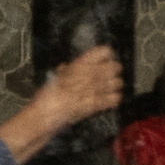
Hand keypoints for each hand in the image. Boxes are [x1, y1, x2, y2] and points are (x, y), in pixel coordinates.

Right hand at [0, 41, 125, 161]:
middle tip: (111, 73)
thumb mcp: (55, 76)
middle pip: (115, 67)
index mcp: (81, 63)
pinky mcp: (97, 105)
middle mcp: (91, 74)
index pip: (104, 51)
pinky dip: (115, 99)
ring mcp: (96, 89)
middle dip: (114, 69)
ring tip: (112, 86)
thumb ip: (65, 70)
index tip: (105, 58)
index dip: (106, 55)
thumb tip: (67, 68)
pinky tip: (112, 99)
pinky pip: (114, 99)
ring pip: (117, 83)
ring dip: (116, 84)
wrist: (47, 113)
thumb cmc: (47, 93)